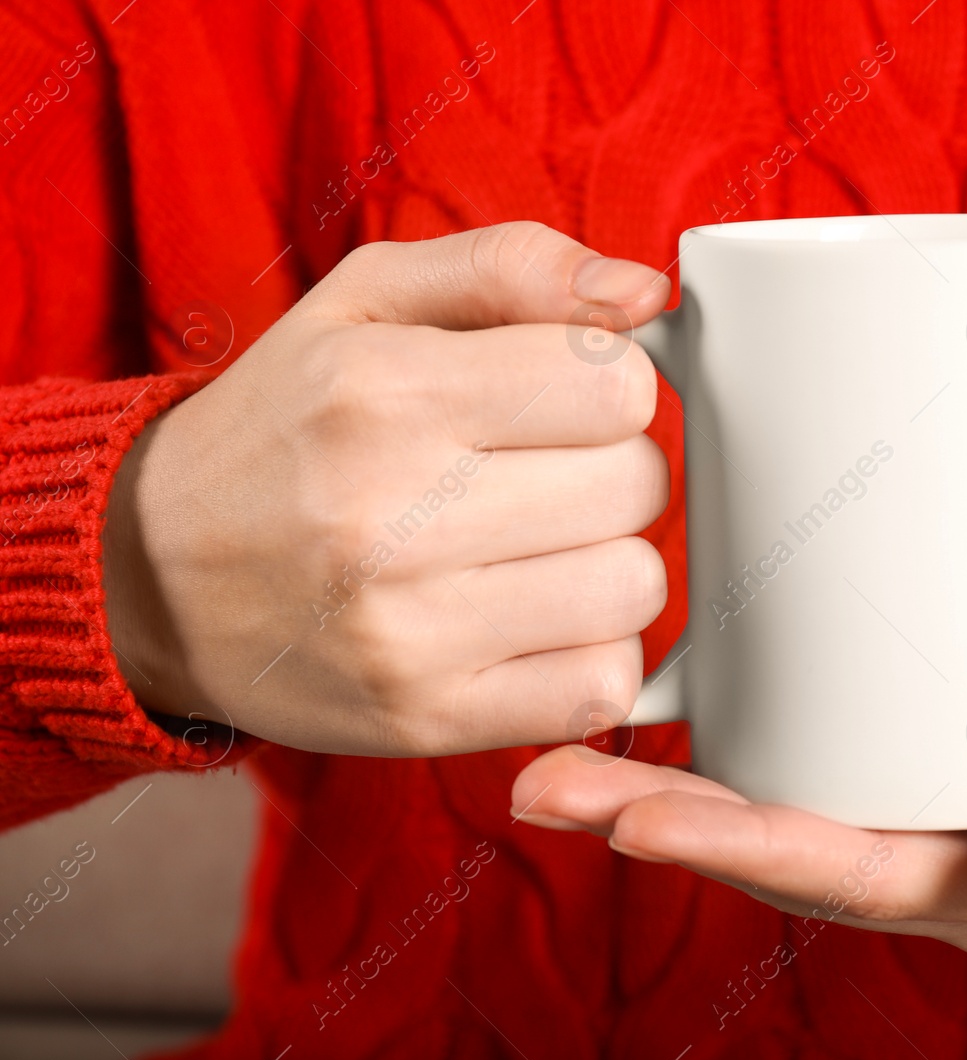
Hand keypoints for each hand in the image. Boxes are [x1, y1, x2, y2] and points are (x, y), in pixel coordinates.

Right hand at [104, 223, 672, 755]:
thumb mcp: (367, 300)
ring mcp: (408, 633)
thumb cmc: (284, 424)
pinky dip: (592, 653)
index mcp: (382, 392)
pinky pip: (603, 686)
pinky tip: (534, 623)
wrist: (152, 578)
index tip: (564, 395)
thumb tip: (647, 293)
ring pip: (635, 588)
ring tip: (536, 549)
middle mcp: (389, 517)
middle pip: (637, 485)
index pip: (615, 382)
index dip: (612, 382)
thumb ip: (513, 265)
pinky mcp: (426, 720)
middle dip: (613, 469)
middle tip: (541, 475)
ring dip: (609, 564)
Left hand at [510, 622, 966, 963]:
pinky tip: (664, 716)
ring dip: (672, 797)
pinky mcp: (938, 758)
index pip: (851, 879)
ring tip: (561, 764)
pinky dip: (737, 753)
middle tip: (545, 785)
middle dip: (664, 827)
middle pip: (787, 854)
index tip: (640, 815)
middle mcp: (957, 868)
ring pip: (786, 817)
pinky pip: (821, 769)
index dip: (742, 851)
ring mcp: (941, 819)